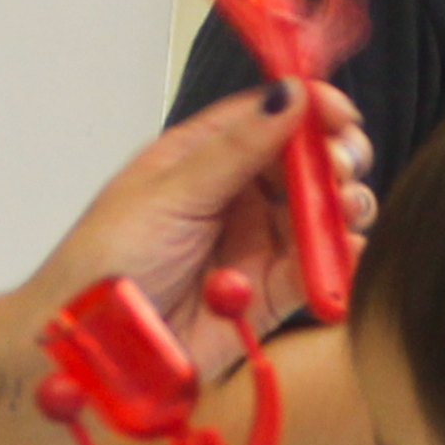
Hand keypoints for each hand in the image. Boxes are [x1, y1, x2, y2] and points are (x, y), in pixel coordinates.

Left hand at [27, 79, 373, 376]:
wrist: (94, 351)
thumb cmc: (108, 262)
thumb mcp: (169, 193)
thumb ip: (236, 150)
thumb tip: (290, 94)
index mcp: (201, 157)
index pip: (266, 117)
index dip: (308, 109)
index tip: (341, 114)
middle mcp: (234, 195)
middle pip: (303, 163)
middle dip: (335, 158)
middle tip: (344, 166)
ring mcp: (254, 243)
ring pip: (318, 214)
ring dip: (344, 205)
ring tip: (348, 207)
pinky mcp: (270, 294)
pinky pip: (317, 270)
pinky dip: (342, 259)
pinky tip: (350, 250)